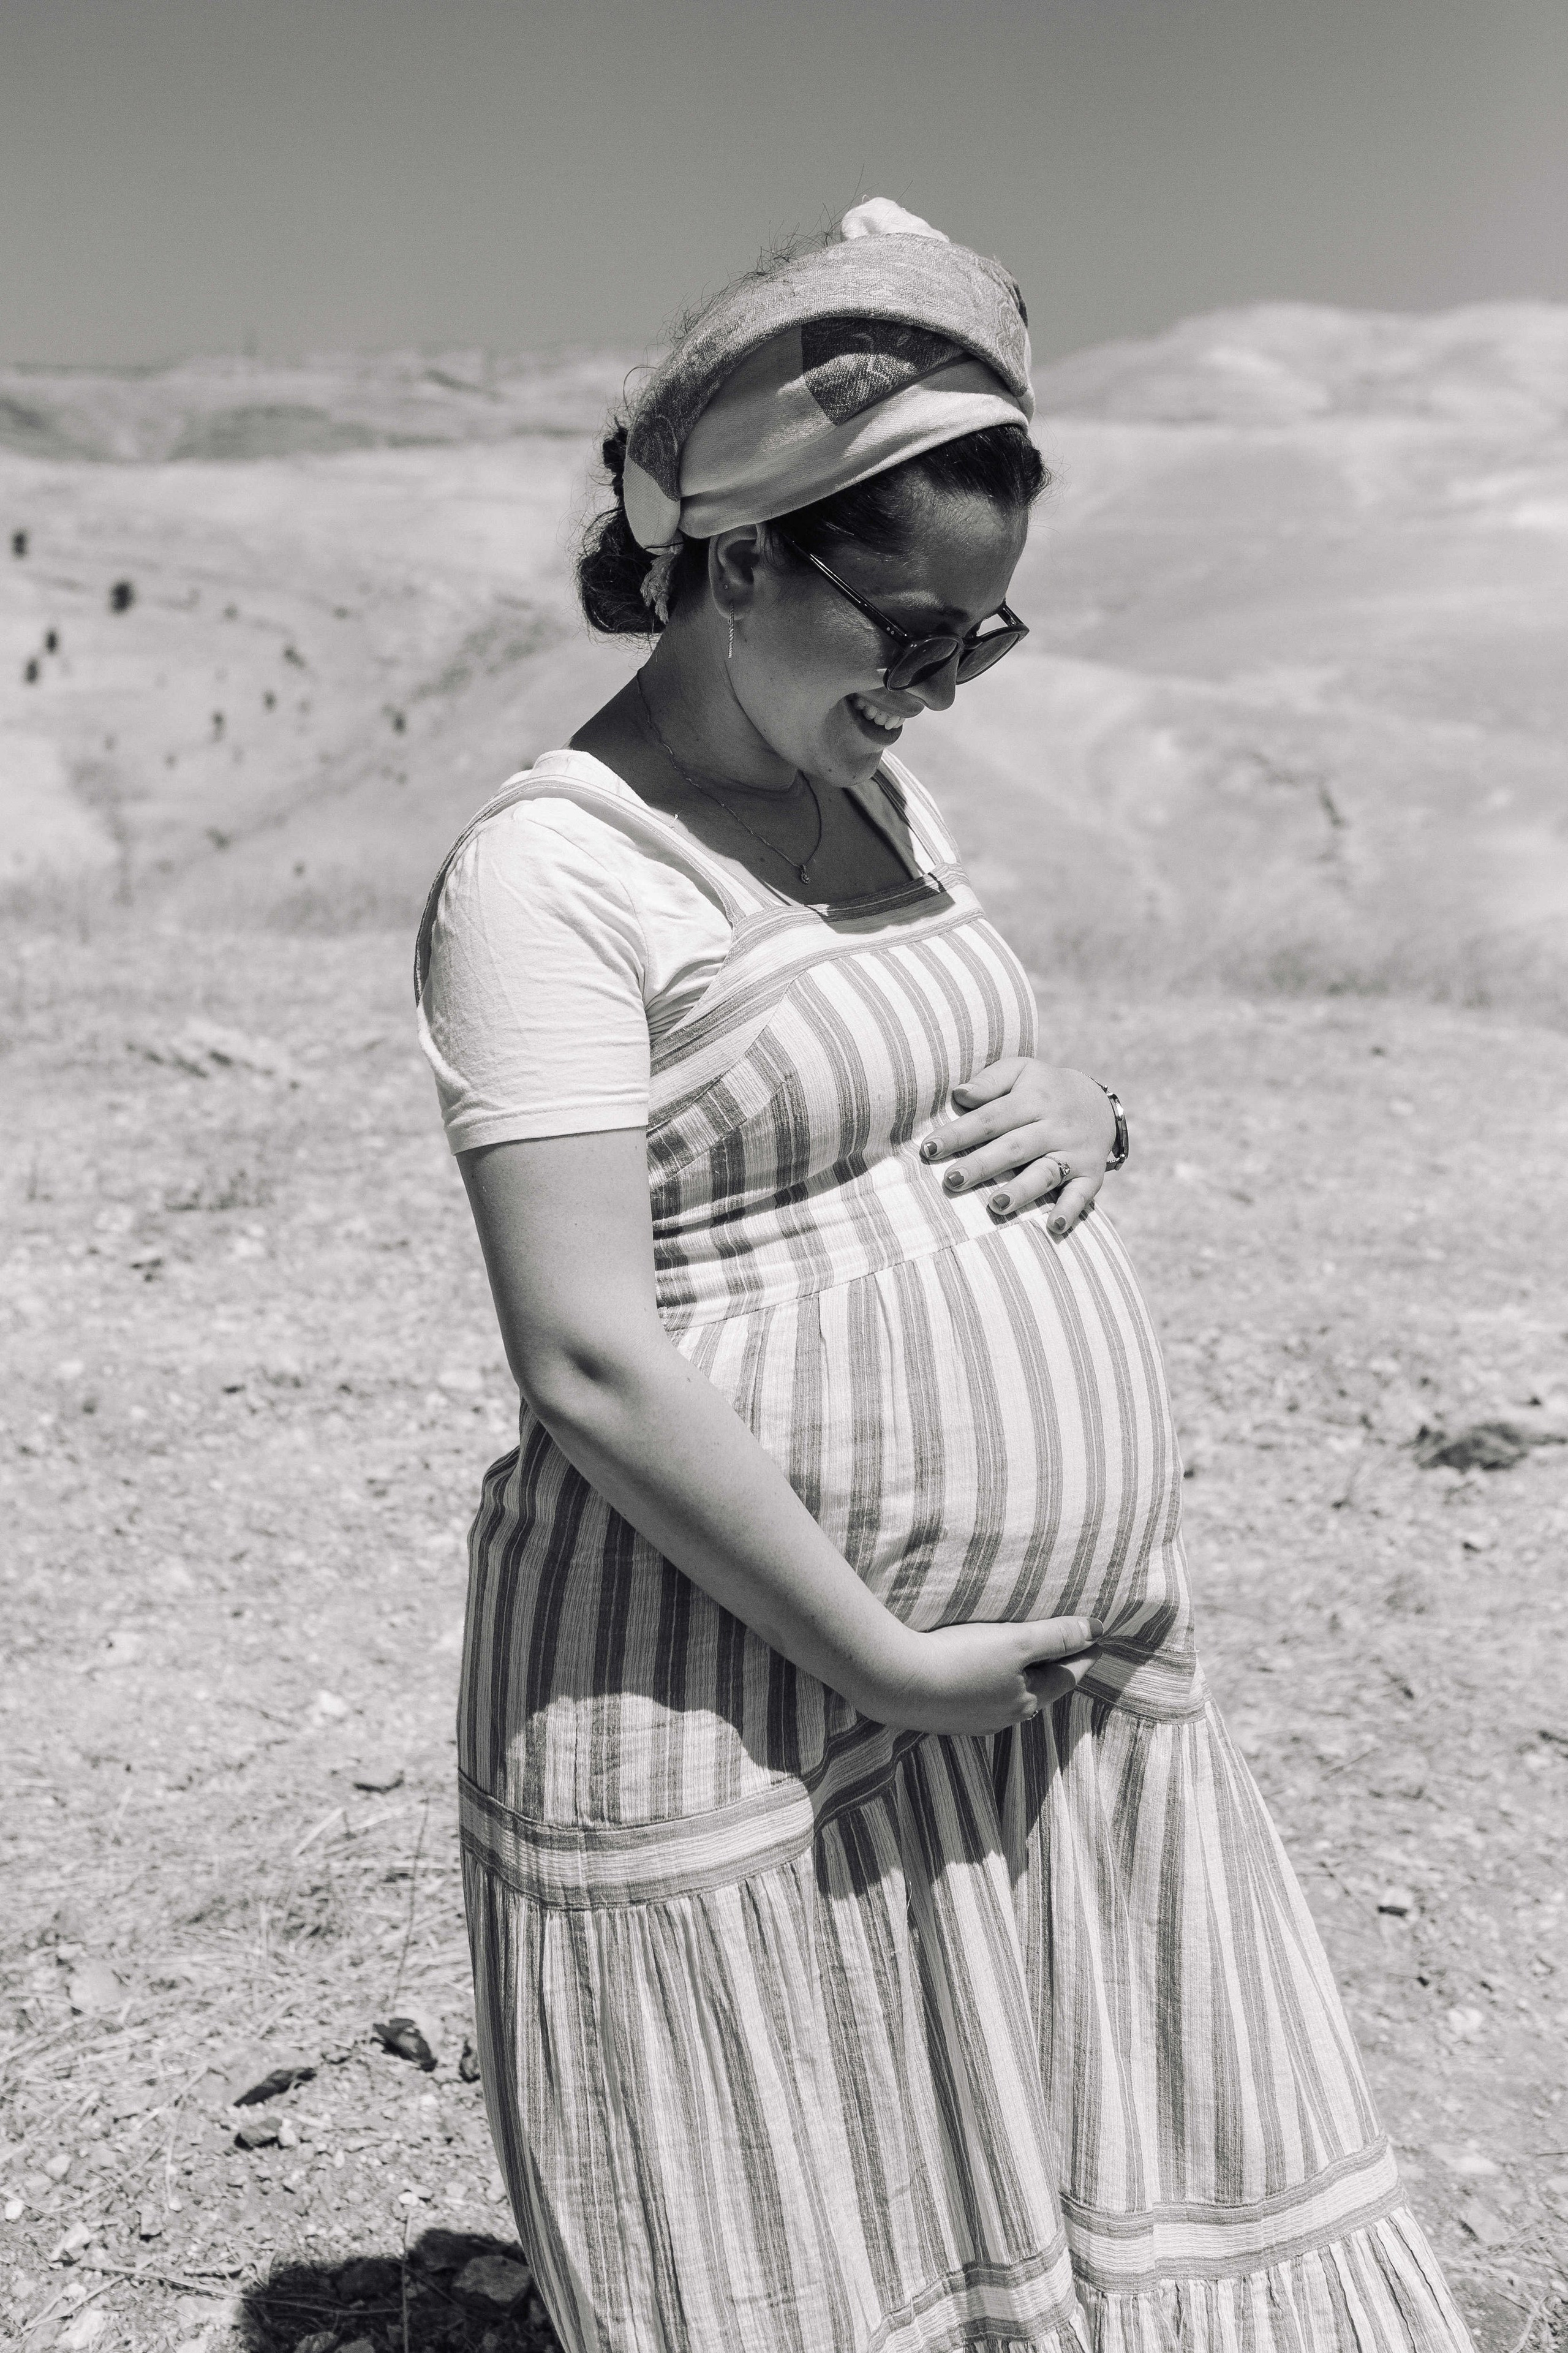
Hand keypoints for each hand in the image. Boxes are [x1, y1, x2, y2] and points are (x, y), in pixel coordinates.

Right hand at [860, 1615, 1102, 1735]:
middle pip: (1039, 1690)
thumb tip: (1097, 1630)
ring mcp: (972, 1719)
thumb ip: (1056, 1635)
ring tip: (1028, 1663)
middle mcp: (1003, 1716)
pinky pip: (981, 1698)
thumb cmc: (960, 1659)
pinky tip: (982, 1677)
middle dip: (1055, 1670)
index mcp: (1025, 1700)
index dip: (1083, 1657)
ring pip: (1009, 1696)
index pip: (1065, 1677)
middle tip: (1069, 1652)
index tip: (1098, 1645)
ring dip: (1023, 1679)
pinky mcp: (945, 1714)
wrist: (895, 1682)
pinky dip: (992, 1684)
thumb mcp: (1016, 1642)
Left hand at [920, 1058, 1115, 1234]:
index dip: (960, 1133)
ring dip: (1022, 1191)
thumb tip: (959, 1094)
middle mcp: (1054, 1126)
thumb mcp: (1021, 1070)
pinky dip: (1070, 1210)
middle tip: (952, 1180)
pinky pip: (1082, 1194)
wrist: (1099, 1103)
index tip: (929, 1149)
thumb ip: (990, 1081)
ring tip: (996, 1206)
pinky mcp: (1091, 1174)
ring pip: (1046, 1173)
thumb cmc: (1044, 1089)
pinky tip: (1054, 1227)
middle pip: (1015, 1147)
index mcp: (1033, 1098)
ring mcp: (1074, 1152)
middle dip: (982, 1165)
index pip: (991, 1117)